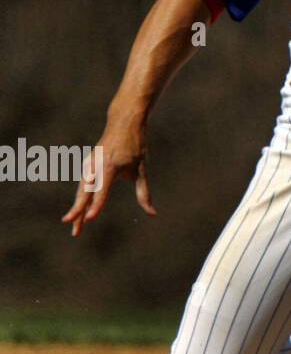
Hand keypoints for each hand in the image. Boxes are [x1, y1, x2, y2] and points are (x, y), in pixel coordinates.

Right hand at [61, 116, 155, 236]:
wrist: (123, 122)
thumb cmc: (136, 146)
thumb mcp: (141, 169)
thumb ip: (143, 192)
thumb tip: (152, 213)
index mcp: (111, 166)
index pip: (102, 190)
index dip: (96, 205)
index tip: (91, 219)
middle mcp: (96, 166)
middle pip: (85, 193)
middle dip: (79, 212)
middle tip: (75, 231)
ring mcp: (89, 165)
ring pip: (81, 190)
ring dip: (78, 209)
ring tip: (75, 227)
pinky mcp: (87, 165)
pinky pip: (83, 184)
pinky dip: (80, 198)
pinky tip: (79, 212)